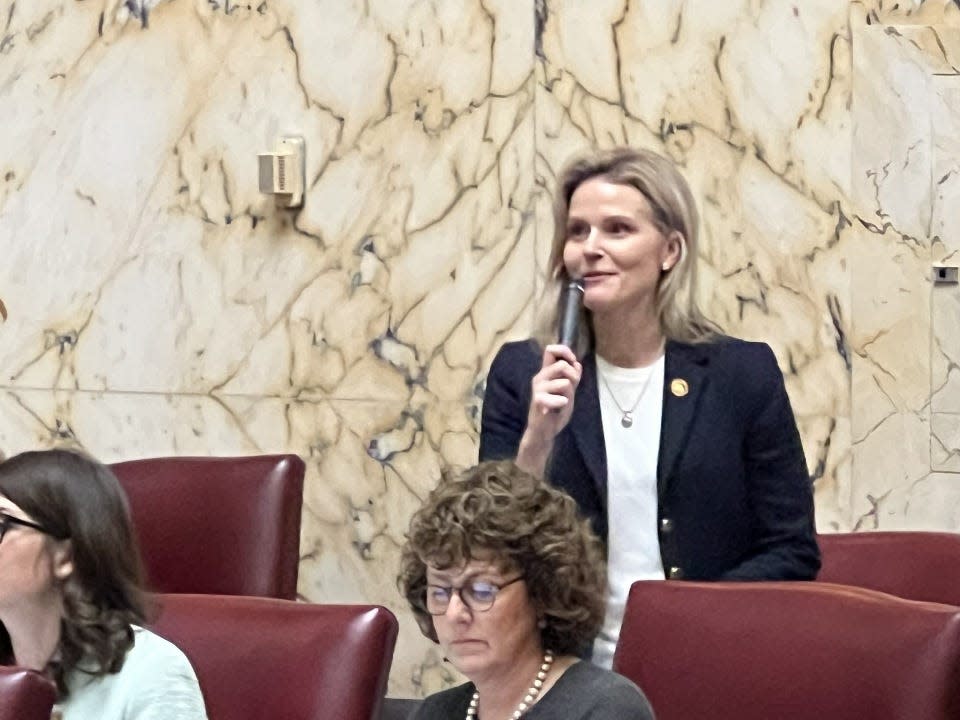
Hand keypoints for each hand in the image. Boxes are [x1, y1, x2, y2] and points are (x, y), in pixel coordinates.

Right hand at [516, 345, 581, 475]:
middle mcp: (540, 377)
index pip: (551, 350)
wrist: (544, 430)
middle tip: (572, 388)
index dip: (564, 351)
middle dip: (573, 376)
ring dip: (569, 393)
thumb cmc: (555, 410)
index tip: (572, 361)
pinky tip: (560, 406)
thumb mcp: (568, 392)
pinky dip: (563, 401)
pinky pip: (559, 396)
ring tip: (563, 401)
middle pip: (561, 365)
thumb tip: (577, 364)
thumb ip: (572, 378)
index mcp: (546, 372)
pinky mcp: (539, 400)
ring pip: (564, 382)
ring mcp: (538, 388)